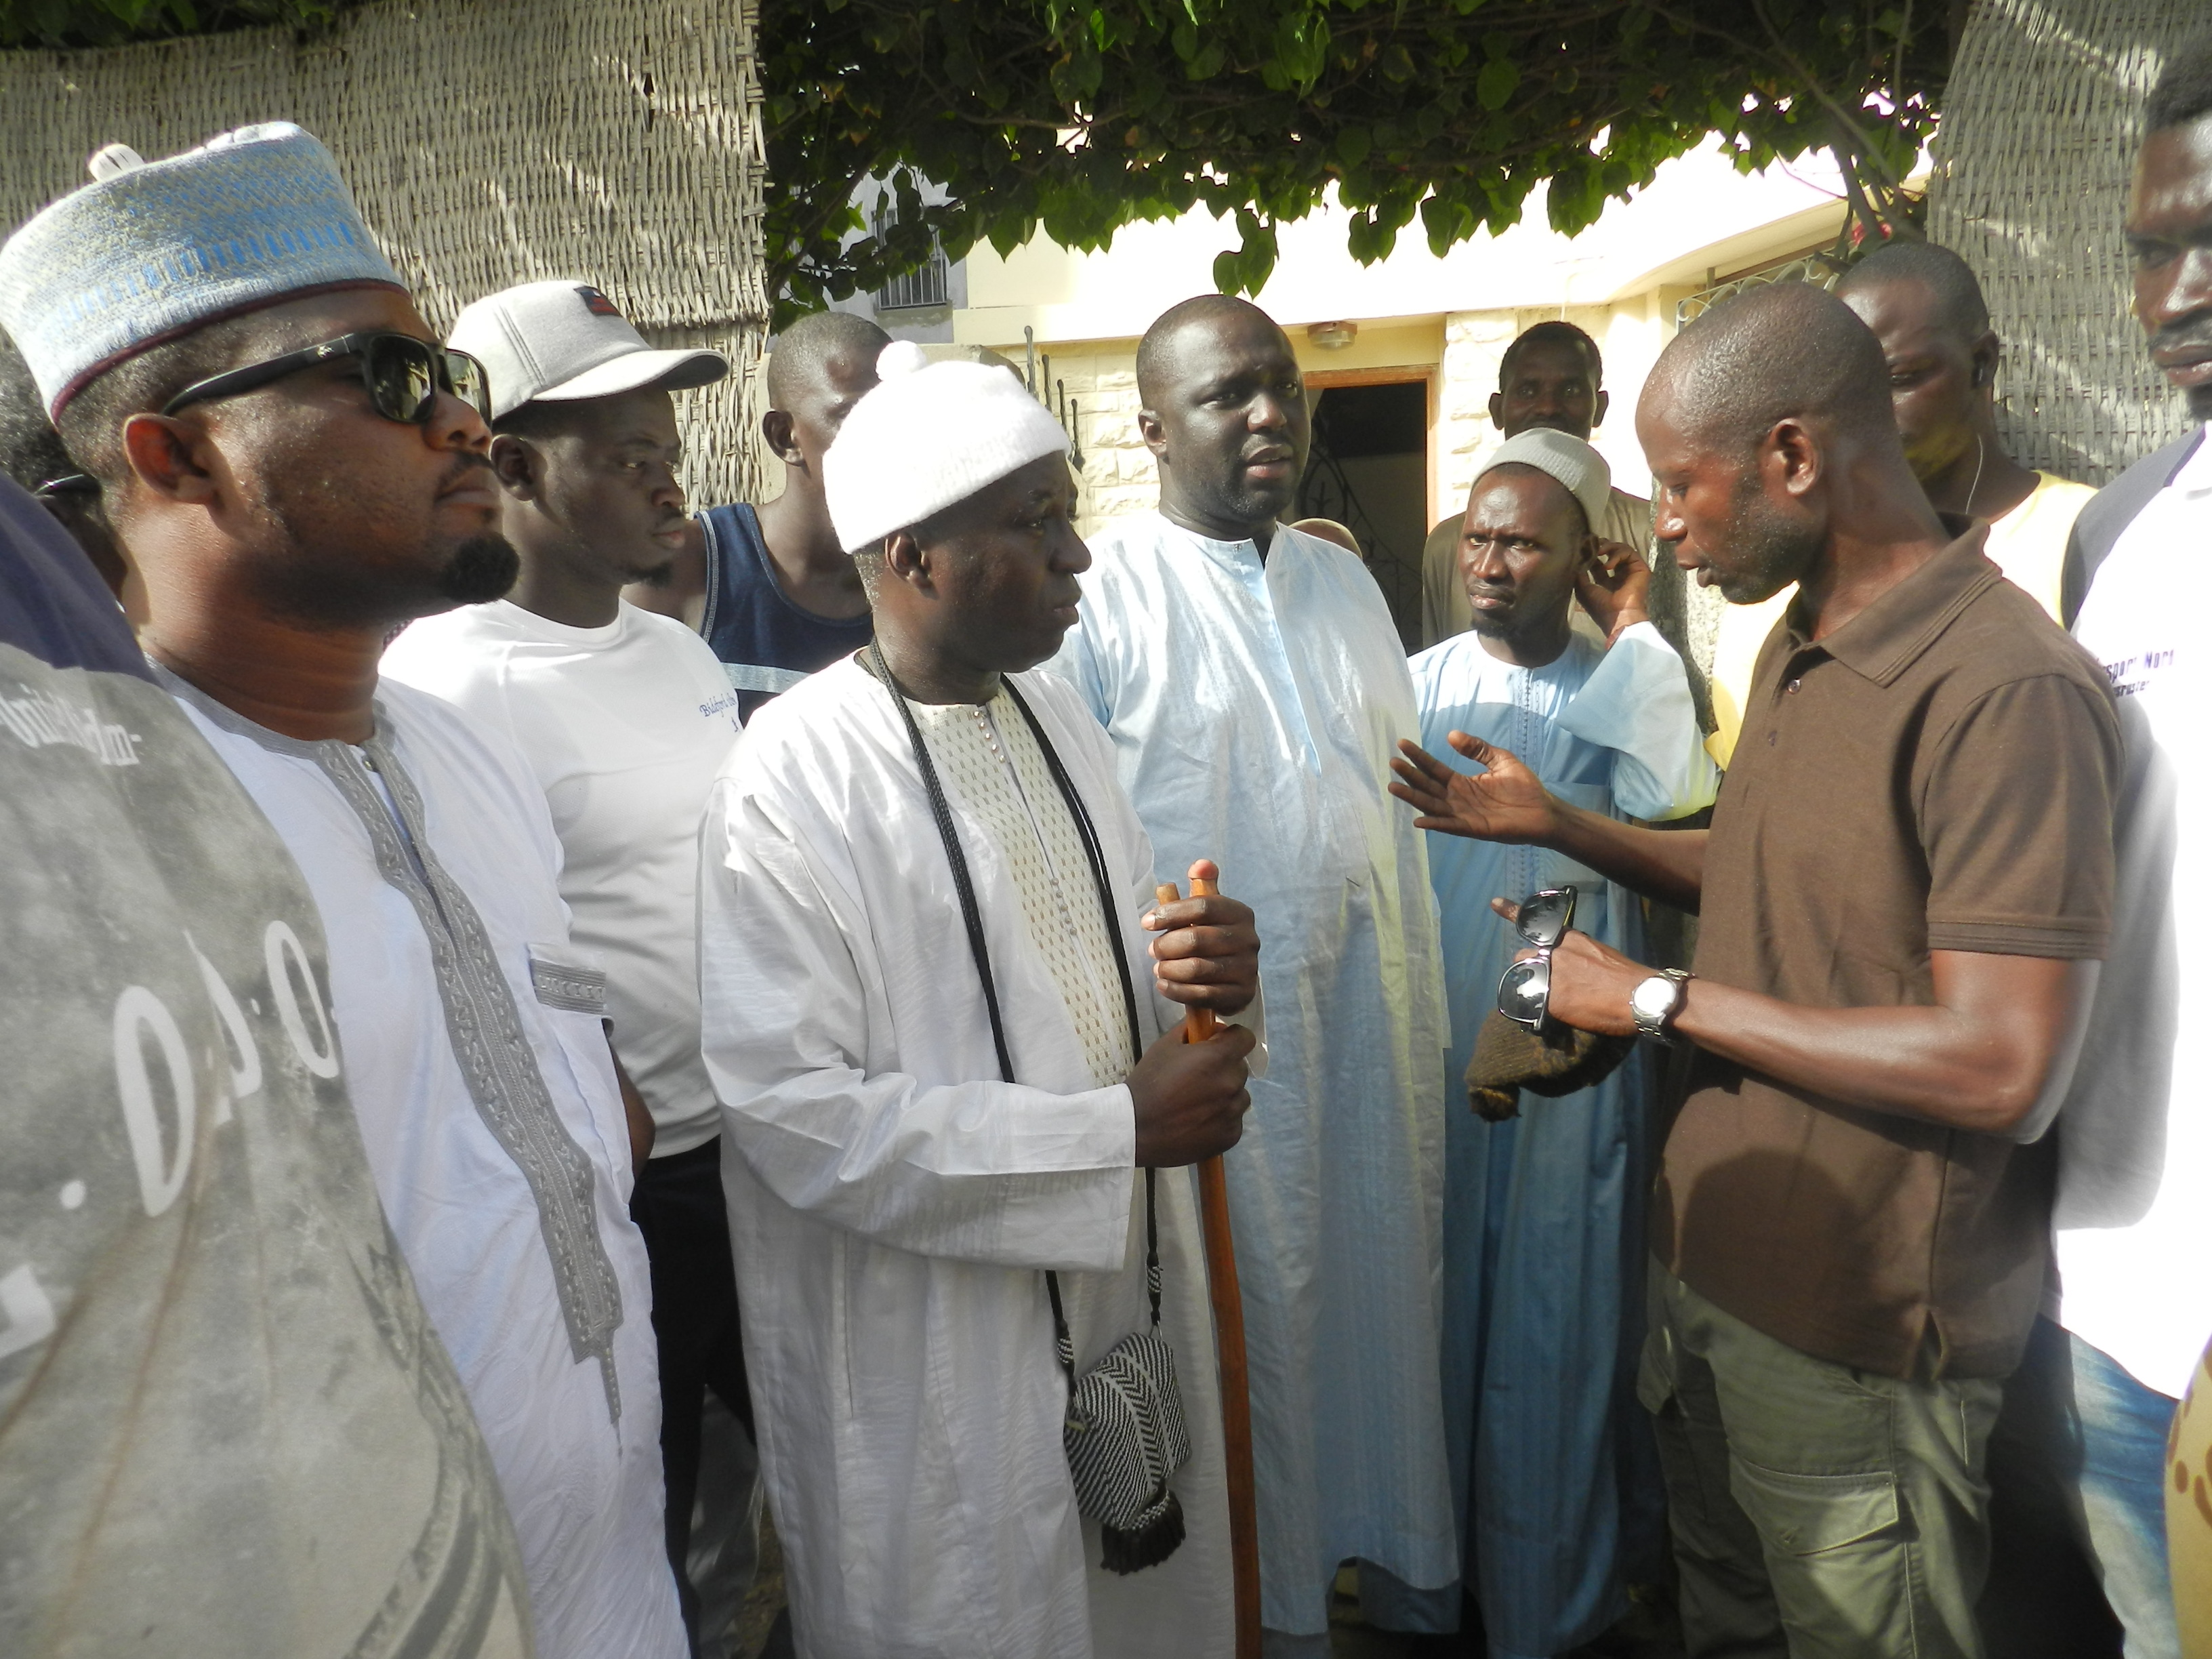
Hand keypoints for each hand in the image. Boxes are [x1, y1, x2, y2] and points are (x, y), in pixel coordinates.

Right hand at [1129, 1021, 1255, 1165]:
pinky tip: (1199, 1122)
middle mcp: (1232, 1084)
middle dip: (1224, 1067)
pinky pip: (1234, 1120)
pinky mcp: (1231, 1136)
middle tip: (1200, 1077)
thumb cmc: (1149, 1084)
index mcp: (1218, 1058)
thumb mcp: (1164, 1046)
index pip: (1245, 1038)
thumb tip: (1210, 1026)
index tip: (1218, 1044)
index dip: (1232, 1038)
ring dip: (1226, 1095)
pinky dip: (1222, 1119)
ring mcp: (1233, 1112)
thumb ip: (1191, 1029)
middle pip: (1240, 1068)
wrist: (1136, 1130)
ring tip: (1199, 1103)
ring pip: (1239, 1095)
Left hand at [1144, 857, 1258, 1013]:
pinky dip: (1177, 990)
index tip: (1147, 922)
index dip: (1170, 913)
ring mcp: (1247, 969)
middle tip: (1152, 950)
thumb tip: (1201, 864)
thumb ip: (1204, 886)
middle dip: (1166, 945)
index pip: (1203, 906)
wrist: (1234, 978)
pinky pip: (1203, 994)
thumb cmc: (1213, 939)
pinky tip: (1164, 985)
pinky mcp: (1241, 994)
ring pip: (1197, 968)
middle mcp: (1248, 939)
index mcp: (1239, 913)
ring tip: (1158, 968)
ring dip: (1169, 969)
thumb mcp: (1210, 912)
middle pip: (1196, 939)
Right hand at [1390, 733, 1558, 843]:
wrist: (1544, 810)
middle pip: (1428, 786)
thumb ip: (1477, 749)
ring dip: (1413, 797)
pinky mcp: (1474, 828)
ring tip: (1394, 786)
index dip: (1419, 757)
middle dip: (1410, 774)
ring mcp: (1463, 814)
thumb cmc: (1524, 787)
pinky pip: (1450, 826)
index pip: (1434, 768)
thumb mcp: (1500, 760)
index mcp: (1462, 782)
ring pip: (1432, 805)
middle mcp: (1457, 798)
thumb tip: (1451, 735)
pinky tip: (1419, 819)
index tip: (1401, 744)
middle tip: (1393, 762)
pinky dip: (1435, 823)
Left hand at [1492, 905, 1650, 1036]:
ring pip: (1525, 980)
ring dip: (1533, 988)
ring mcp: (1550, 975)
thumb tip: (1574, 968)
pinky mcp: (1551, 999)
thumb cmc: (1627, 976)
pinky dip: (1542, 1011)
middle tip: (1545, 980)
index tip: (1494, 903)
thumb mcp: (1601, 955)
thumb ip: (1580, 956)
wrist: (1640, 996)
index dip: (1510, 910)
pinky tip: (1554, 1015)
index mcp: (1568, 938)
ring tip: (1555, 1000)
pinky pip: (1535, 1004)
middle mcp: (1554, 953)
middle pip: (1524, 956)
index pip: (1533, 920)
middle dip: (1529, 966)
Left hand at [1576, 539, 1651, 641]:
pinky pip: (1629, 552)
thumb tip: (1577, 558)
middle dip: (1600, 546)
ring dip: (1608, 547)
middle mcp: (1619, 575)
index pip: (1598, 562)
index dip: (1590, 554)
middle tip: (1592, 545)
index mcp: (1606, 582)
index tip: (1583, 547)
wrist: (1619, 617)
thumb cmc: (1601, 607)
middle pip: (1611, 552)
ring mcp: (1630, 571)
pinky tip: (1608, 566)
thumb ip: (1580, 573)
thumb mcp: (1583, 589)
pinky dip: (1617, 554)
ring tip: (1599, 552)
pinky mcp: (1640, 568)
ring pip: (1620, 548)